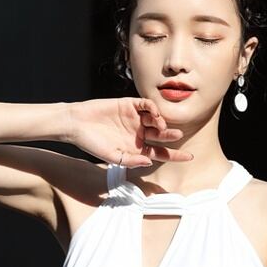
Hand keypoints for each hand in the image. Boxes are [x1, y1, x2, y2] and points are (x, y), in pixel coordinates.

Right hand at [65, 97, 193, 167]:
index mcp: (136, 148)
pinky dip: (152, 108)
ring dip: (162, 122)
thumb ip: (130, 160)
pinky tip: (154, 113)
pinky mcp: (128, 104)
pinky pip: (145, 105)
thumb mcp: (111, 156)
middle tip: (178, 135)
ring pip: (155, 120)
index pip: (160, 153)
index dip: (175, 155)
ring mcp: (134, 119)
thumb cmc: (92, 144)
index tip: (189, 157)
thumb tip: (149, 161)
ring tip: (161, 126)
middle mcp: (138, 134)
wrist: (76, 124)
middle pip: (160, 136)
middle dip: (170, 136)